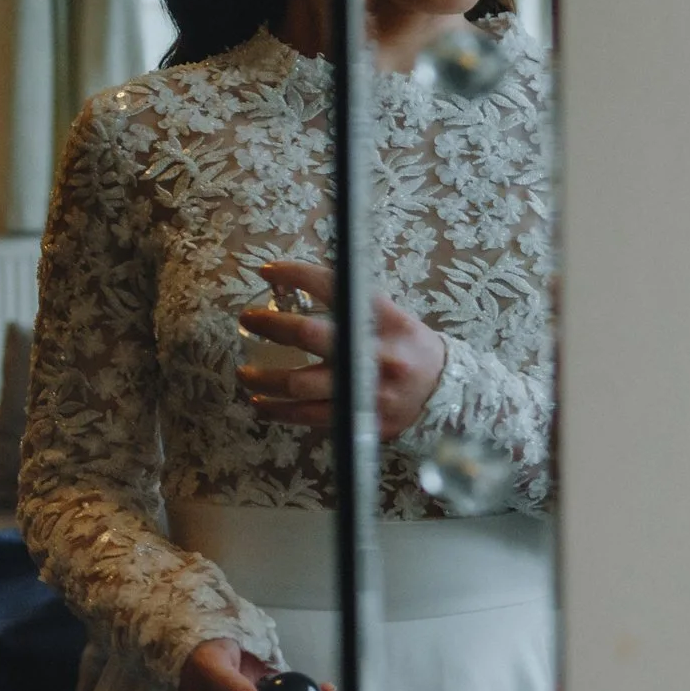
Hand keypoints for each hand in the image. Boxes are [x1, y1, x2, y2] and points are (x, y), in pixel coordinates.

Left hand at [236, 260, 446, 439]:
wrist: (444, 394)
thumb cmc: (409, 349)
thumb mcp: (392, 318)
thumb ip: (353, 307)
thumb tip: (294, 288)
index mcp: (386, 319)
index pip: (335, 287)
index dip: (296, 275)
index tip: (268, 271)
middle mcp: (376, 352)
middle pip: (310, 335)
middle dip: (271, 325)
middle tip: (248, 319)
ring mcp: (367, 388)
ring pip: (300, 383)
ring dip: (264, 377)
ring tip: (246, 372)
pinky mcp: (360, 420)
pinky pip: (308, 416)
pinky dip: (278, 411)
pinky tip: (261, 404)